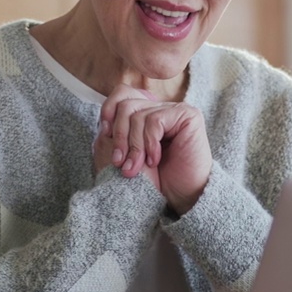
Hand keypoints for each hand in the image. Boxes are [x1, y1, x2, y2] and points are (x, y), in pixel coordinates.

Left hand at [95, 84, 210, 214]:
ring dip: (134, 146)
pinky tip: (154, 160)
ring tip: (136, 168)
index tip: (105, 135)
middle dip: (120, 136)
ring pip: (138, 115)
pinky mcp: (188, 115)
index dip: (109, 111)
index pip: (122, 94)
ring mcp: (175, 110)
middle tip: (120, 162)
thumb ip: (114, 133)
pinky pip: (155, 121)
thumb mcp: (124, 154)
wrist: (178, 197)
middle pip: (126, 105)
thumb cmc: (152, 180)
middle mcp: (160, 108)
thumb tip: (103, 116)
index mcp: (145, 113)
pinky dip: (150, 144)